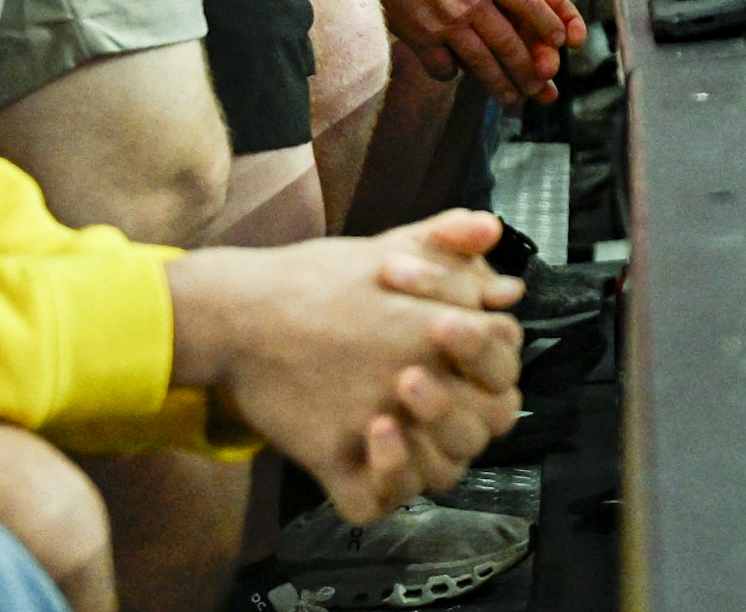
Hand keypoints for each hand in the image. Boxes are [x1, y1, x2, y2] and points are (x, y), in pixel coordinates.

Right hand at [167, 213, 524, 522]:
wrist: (239, 310)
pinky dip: (384, 487)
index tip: (462, 351)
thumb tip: (497, 248)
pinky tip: (375, 447)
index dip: (494, 358)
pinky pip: (373, 503)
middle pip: (489, 421)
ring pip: (441, 471)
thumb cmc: (317, 278)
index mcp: (440, 328)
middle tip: (442, 395)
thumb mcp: (392, 244)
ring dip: (437, 451)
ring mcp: (372, 423)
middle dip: (476, 407)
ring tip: (410, 423)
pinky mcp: (329, 457)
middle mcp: (415, 378)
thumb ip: (449, 243)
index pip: (506, 361)